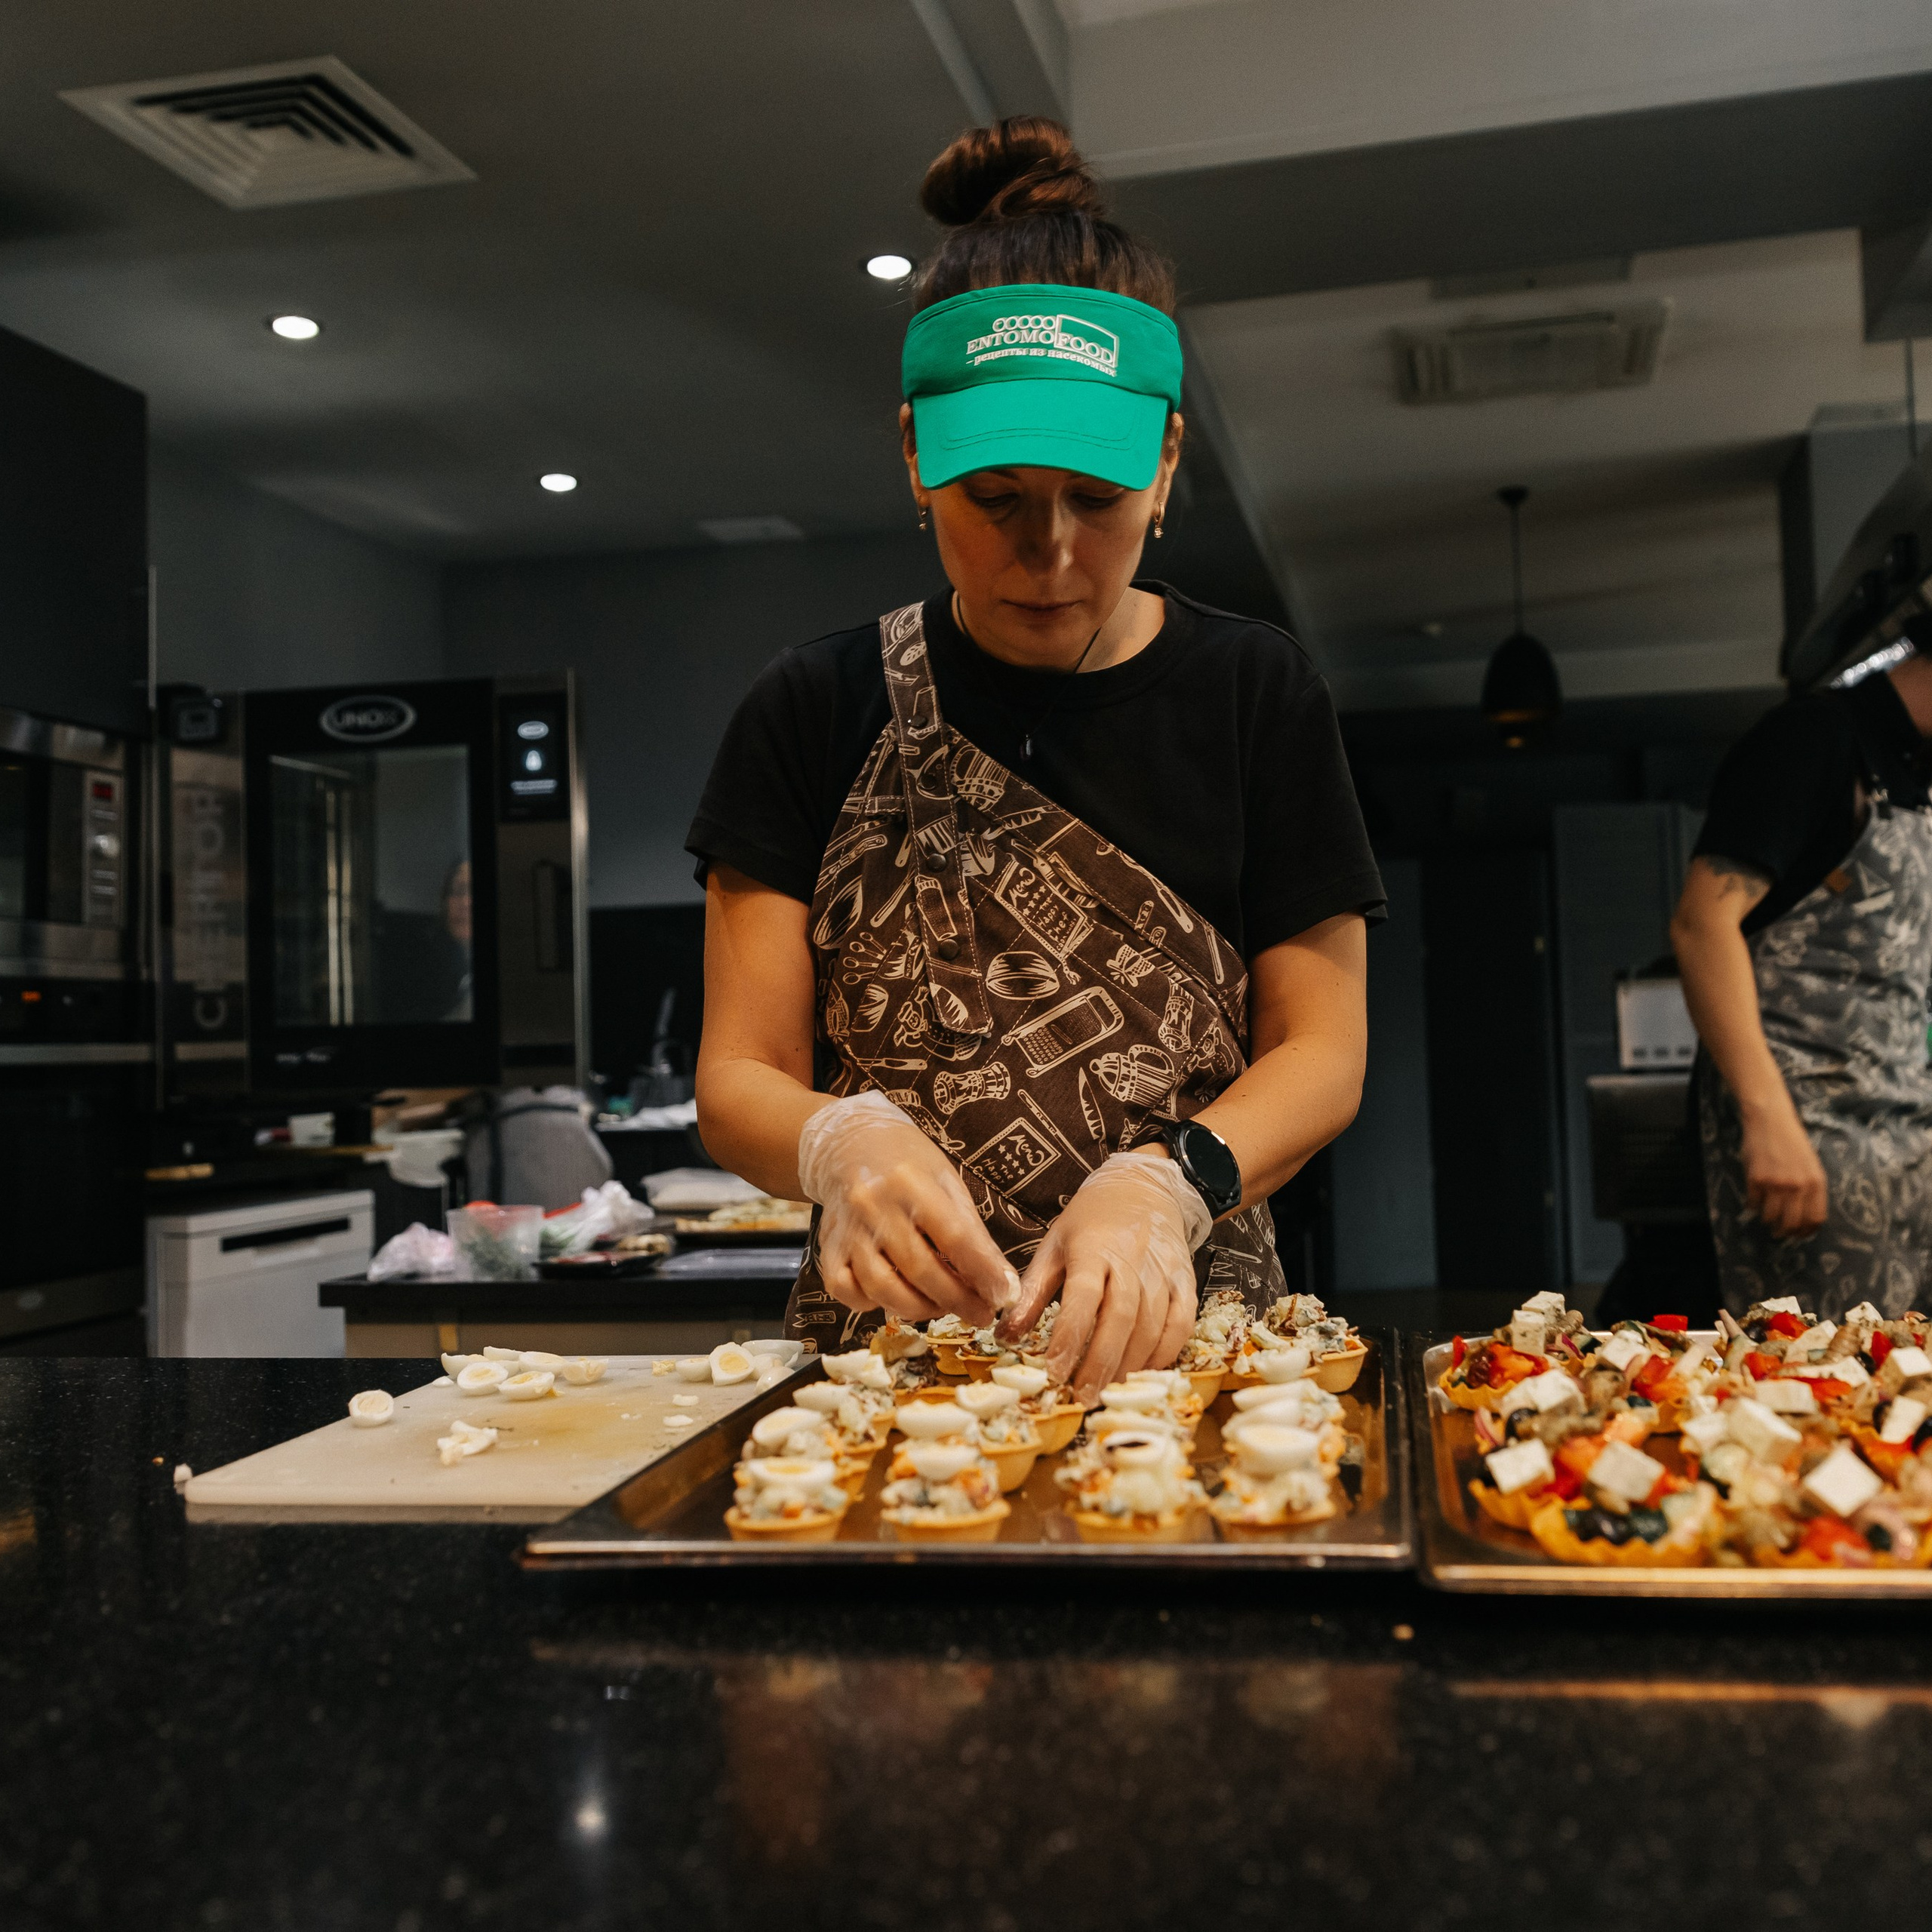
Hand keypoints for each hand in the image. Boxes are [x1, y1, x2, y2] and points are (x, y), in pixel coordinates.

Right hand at [798, 1090, 1017, 1323]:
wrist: (850, 1144)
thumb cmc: (907, 1162)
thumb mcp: (947, 1180)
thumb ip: (972, 1231)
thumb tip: (1001, 1283)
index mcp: (910, 1181)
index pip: (953, 1236)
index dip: (982, 1272)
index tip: (1003, 1295)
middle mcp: (873, 1205)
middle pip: (919, 1268)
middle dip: (957, 1300)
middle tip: (980, 1313)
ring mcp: (847, 1229)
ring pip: (882, 1287)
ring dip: (919, 1309)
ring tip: (943, 1307)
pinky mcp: (828, 1247)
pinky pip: (844, 1290)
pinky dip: (871, 1303)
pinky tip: (895, 1297)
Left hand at [1001, 1147, 1206, 1402]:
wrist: (1144, 1188)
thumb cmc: (1091, 1221)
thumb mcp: (1053, 1247)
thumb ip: (1032, 1292)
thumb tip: (1005, 1336)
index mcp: (1092, 1250)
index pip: (1082, 1298)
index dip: (1069, 1338)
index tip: (1055, 1372)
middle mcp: (1131, 1261)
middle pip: (1120, 1319)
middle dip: (1101, 1363)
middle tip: (1082, 1397)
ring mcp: (1163, 1272)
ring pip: (1152, 1327)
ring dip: (1130, 1364)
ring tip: (1107, 1391)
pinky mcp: (1186, 1281)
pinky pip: (1181, 1324)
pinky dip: (1165, 1352)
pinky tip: (1144, 1371)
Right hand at [1740, 1101, 1827, 1237]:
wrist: (1771, 1120)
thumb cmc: (1792, 1142)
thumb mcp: (1811, 1165)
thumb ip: (1811, 1188)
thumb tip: (1803, 1214)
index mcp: (1816, 1182)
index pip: (1815, 1218)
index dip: (1806, 1231)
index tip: (1799, 1235)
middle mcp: (1798, 1186)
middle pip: (1792, 1223)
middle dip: (1784, 1232)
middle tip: (1779, 1233)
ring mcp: (1776, 1183)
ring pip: (1771, 1216)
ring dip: (1768, 1221)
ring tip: (1766, 1218)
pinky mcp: (1756, 1179)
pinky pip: (1753, 1203)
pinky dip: (1753, 1206)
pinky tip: (1754, 1202)